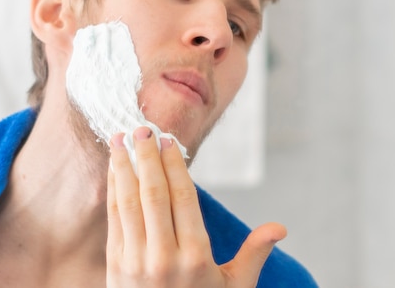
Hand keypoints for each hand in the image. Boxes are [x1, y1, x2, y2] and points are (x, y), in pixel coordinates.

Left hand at [106, 126, 286, 286]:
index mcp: (196, 257)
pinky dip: (114, 191)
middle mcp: (164, 257)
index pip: (183, 199)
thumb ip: (254, 254)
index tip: (169, 140)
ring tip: (119, 139)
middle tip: (143, 128)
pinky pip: (114, 220)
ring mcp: (136, 262)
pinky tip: (115, 171)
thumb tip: (280, 228)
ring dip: (123, 168)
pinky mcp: (115, 266)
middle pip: (154, 194)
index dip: (174, 165)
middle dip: (147, 157)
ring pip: (129, 203)